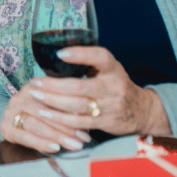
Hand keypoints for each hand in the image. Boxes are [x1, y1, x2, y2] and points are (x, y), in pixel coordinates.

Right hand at [0, 82, 92, 153]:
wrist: (11, 117)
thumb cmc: (38, 111)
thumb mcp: (49, 102)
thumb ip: (64, 105)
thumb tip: (87, 113)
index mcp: (33, 86)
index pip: (53, 95)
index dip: (72, 107)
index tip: (89, 120)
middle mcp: (20, 97)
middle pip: (45, 111)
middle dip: (67, 126)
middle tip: (84, 138)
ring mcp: (10, 112)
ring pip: (36, 124)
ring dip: (57, 136)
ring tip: (74, 145)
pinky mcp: (6, 128)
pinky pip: (24, 137)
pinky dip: (41, 143)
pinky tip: (55, 148)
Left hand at [8, 46, 170, 149]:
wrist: (141, 110)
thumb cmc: (116, 85)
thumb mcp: (108, 70)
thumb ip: (89, 64)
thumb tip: (56, 56)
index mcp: (113, 68)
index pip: (100, 57)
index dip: (80, 54)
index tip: (60, 54)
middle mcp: (113, 86)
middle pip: (80, 86)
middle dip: (54, 85)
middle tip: (36, 83)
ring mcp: (110, 106)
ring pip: (77, 105)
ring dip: (53, 102)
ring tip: (36, 96)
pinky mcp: (106, 122)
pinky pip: (79, 122)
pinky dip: (60, 119)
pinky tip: (46, 114)